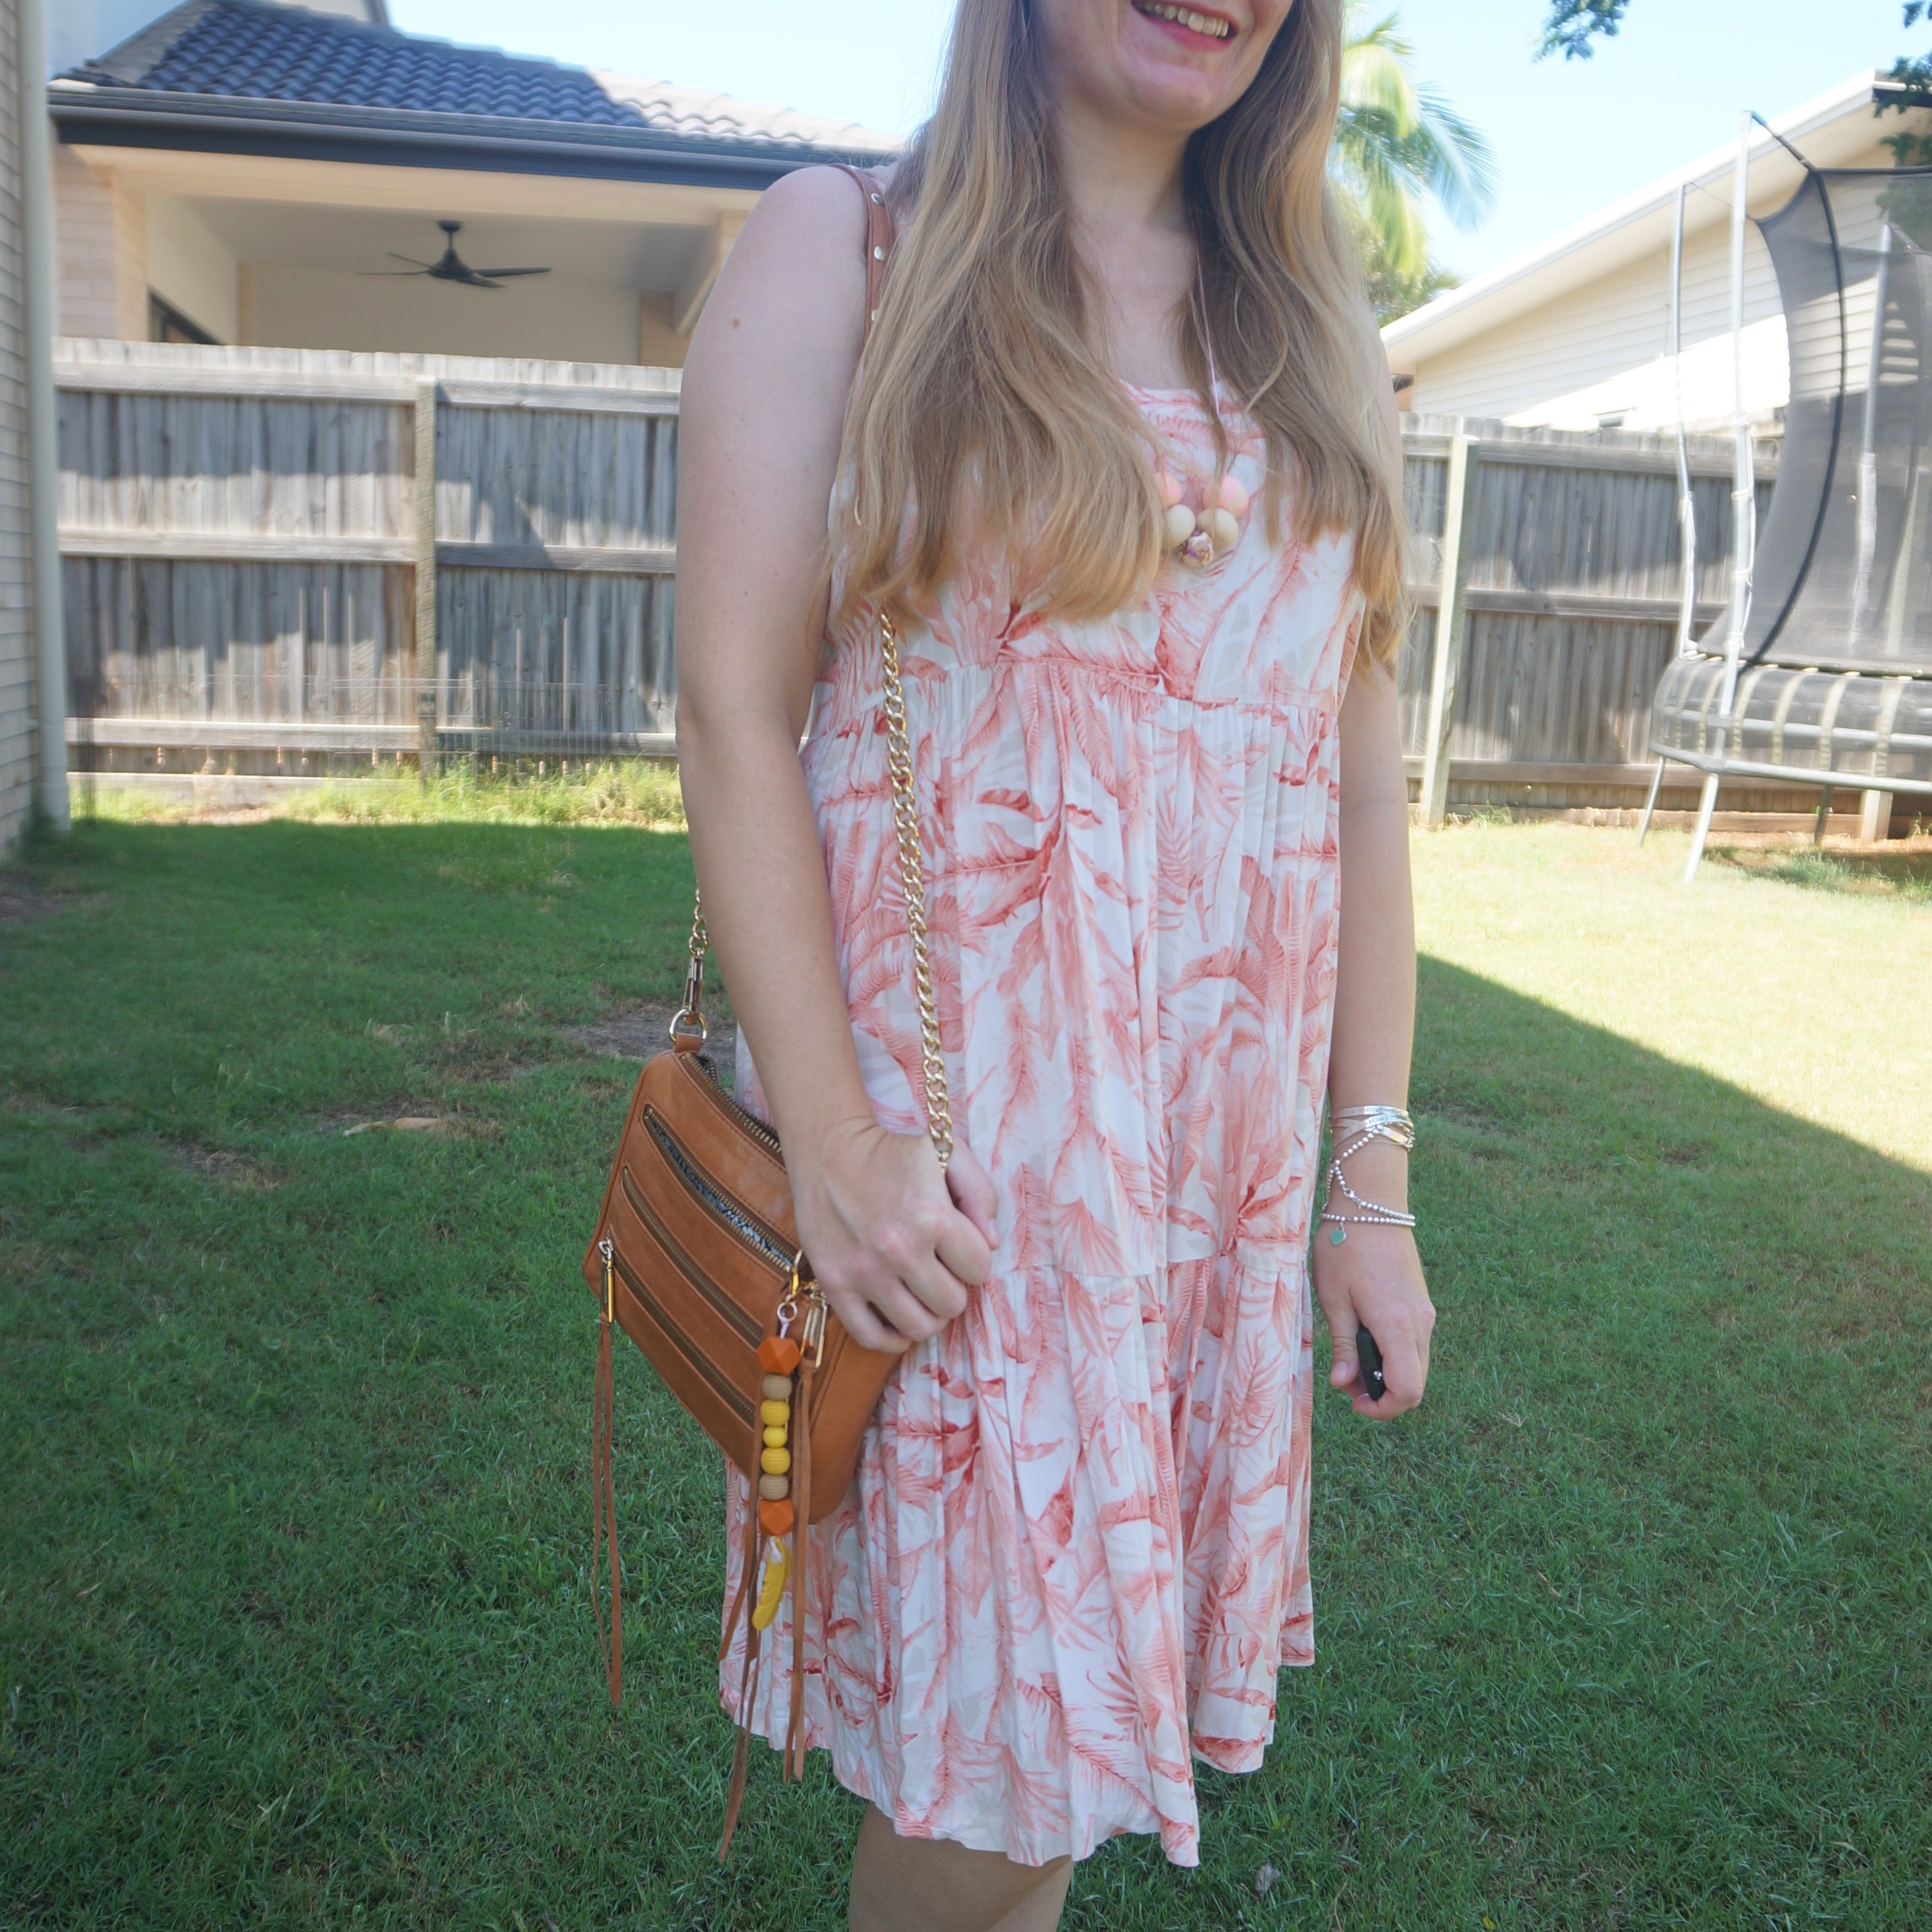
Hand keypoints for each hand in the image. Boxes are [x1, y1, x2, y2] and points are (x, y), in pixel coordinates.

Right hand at [789, 1119, 999, 1353]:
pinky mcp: (835, 1284)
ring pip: (918, 1327)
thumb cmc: (892, 1151)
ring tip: (922, 1292)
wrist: (827, 1148)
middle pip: (952, 1304)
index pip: (979, 1269)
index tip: (959, 1248)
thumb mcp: (948, 1152)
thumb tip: (991, 1245)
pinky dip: (892, 1338)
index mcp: (931, 1216)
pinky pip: (871, 1337)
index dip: (973, 1259)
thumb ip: (981, 1194)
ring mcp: (864, 1272)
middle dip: (953, 1287)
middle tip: (940, 1269)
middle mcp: (898, 1250)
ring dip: (928, 1313)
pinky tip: (899, 1318)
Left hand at [1311, 1217, 1433, 1418]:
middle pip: (1415, 1383)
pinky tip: (1365, 1338)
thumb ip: (1345, 1345)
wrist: (1371, 1205)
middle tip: (1345, 1382)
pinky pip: (1414, 1344)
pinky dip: (1394, 1355)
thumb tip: (1345, 1383)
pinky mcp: (1421, 1303)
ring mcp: (1425, 1312)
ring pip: (1416, 1364)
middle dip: (1382, 1394)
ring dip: (1387, 1374)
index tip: (1353, 1402)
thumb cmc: (1344, 1247)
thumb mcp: (1334, 1300)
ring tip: (1350, 1361)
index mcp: (1398, 1325)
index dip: (1383, 1408)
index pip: (1407, 1390)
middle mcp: (1421, 1323)